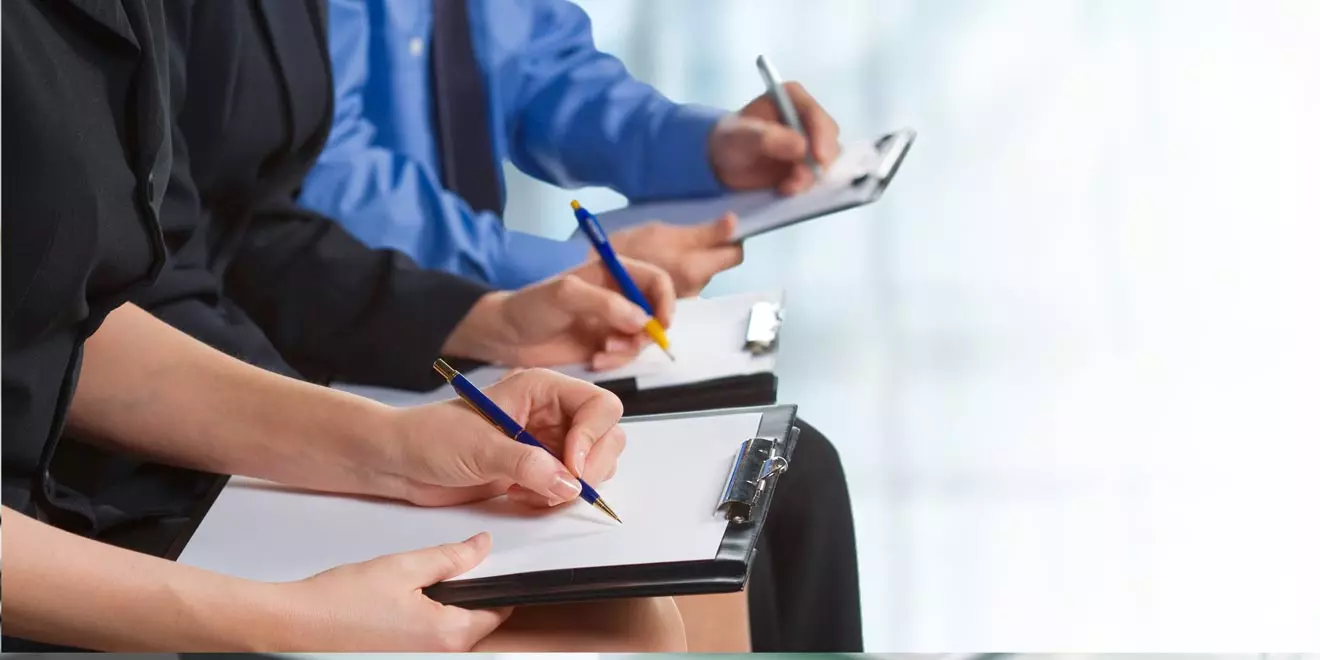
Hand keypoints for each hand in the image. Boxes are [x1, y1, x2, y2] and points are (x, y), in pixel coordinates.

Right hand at [277, 532, 510, 650]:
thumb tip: (482, 547)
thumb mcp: (403, 566)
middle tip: (438, 571)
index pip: (496, 611)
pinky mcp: (401, 659)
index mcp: (447, 636)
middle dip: (464, 595)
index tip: (486, 565)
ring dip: (442, 608)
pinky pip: (427, 640)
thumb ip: (451, 557)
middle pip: (474, 622)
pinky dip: (422, 621)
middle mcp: (439, 657)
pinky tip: (397, 606)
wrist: (294, 625)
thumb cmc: (339, 602)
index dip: (494, 583)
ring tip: (411, 589)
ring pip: (449, 631)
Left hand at [381, 369, 625, 507]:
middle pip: (606, 436)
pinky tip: (521, 497)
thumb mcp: (480, 448)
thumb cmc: (430, 437)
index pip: (600, 405)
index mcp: (542, 388)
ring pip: (593, 464)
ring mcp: (548, 441)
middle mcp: (551, 412)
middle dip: (589, 467)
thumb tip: (569, 482)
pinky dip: (554, 499)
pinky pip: (569, 486)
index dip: (593, 437)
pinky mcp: (540, 469)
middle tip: (560, 489)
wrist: (401, 461)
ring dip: (570, 487)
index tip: (571, 466)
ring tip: (530, 491)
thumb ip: (527, 464)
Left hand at [443, 258, 675, 369]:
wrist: (505, 336)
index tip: (660, 324)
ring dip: (628, 350)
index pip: (656, 280)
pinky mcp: (604, 345)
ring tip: (601, 354)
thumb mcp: (565, 295)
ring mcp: (612, 322)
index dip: (666, 300)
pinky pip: (625, 355)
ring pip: (642, 338)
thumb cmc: (530, 306)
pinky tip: (595, 362)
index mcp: (612, 272)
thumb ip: (604, 303)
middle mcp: (617, 296)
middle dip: (646, 333)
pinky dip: (617, 361)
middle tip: (622, 344)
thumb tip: (642, 319)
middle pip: (656, 312)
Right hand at [610, 213, 743, 296]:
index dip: (729, 241)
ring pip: (700, 278)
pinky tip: (661, 273)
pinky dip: (677, 281)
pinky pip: (685, 290)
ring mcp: (686, 301)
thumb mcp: (662, 232)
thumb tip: (735, 221)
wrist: (595, 282)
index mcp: (696, 268)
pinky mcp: (675, 308)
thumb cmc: (627, 249)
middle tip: (680, 245)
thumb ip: (702, 233)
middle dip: (705, 257)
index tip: (716, 233)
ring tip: (665, 259)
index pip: (734, 254)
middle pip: (716, 268)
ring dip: (690, 268)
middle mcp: (697, 289)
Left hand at [708, 81, 840, 194]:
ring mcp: (810, 141)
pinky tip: (786, 188)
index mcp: (791, 98)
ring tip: (786, 187)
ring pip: (826, 159)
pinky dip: (806, 184)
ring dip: (811, 176)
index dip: (821, 135)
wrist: (723, 162)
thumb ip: (767, 138)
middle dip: (818, 161)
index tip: (818, 157)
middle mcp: (806, 117)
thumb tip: (801, 146)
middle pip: (828, 138)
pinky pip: (818, 175)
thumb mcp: (740, 137)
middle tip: (798, 179)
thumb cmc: (730, 140)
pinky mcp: (809, 163)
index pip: (815, 114)